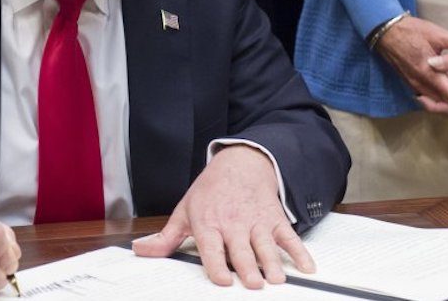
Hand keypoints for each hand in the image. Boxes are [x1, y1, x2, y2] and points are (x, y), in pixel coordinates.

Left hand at [133, 146, 312, 288]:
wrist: (240, 164)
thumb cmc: (210, 192)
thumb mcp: (185, 211)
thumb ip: (165, 237)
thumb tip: (141, 251)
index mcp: (209, 224)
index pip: (212, 248)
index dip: (216, 265)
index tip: (221, 280)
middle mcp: (233, 224)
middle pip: (241, 250)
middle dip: (248, 268)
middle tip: (253, 284)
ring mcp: (256, 221)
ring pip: (266, 245)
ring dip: (272, 263)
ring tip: (276, 279)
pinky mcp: (275, 219)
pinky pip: (289, 237)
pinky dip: (300, 252)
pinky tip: (306, 267)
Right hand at [375, 16, 447, 122]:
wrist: (385, 32)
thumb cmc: (411, 31)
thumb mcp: (438, 34)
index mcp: (429, 74)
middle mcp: (422, 85)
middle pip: (447, 107)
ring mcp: (416, 86)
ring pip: (440, 105)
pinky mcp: (413, 83)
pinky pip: (432, 98)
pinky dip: (447, 101)